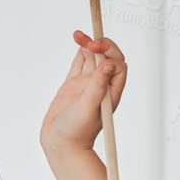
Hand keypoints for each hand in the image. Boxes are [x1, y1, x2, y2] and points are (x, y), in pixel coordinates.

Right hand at [39, 31, 126, 162]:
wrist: (60, 144)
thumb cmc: (76, 132)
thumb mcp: (88, 108)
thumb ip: (98, 86)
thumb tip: (109, 64)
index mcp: (110, 92)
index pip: (118, 65)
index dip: (109, 53)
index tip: (95, 48)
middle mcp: (101, 86)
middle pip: (107, 57)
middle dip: (100, 44)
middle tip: (87, 38)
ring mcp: (87, 85)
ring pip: (92, 58)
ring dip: (88, 44)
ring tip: (78, 34)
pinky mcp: (73, 86)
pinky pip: (79, 64)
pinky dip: (80, 52)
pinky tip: (78, 43)